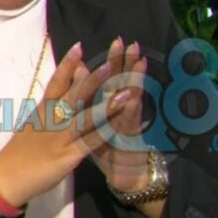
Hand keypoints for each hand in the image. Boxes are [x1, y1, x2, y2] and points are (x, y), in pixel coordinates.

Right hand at [0, 42, 124, 207]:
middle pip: (73, 97)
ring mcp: (60, 139)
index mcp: (42, 111)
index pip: (55, 83)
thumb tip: (63, 85)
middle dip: (92, 80)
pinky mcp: (67, 157)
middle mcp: (52, 121)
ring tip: (125, 93)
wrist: (6, 178)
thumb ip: (49, 104)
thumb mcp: (33, 122)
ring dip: (106, 105)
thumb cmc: (20, 150)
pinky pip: (88, 144)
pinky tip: (118, 127)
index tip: (79, 46)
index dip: (67, 65)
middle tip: (109, 63)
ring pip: (85, 119)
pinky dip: (104, 135)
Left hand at [83, 38, 151, 192]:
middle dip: (127, 65)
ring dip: (136, 82)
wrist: (124, 176)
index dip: (114, 61)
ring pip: (132, 101)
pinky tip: (132, 99)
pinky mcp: (131, 143)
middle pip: (123, 85)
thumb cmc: (107, 149)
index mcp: (109, 107)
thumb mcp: (94, 124)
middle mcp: (121, 113)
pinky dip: (130, 113)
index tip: (117, 41)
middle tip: (132, 44)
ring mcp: (128, 127)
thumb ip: (86, 99)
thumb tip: (77, 71)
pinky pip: (130, 127)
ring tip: (140, 63)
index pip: (111, 80)